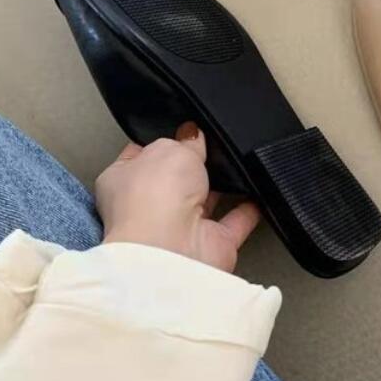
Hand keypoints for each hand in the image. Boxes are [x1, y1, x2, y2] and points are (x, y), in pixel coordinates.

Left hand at [95, 122, 260, 272]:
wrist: (170, 253)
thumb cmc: (151, 200)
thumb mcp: (170, 149)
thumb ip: (185, 140)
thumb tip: (193, 135)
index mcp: (122, 180)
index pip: (142, 154)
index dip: (162, 139)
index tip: (182, 128)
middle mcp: (149, 207)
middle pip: (176, 179)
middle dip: (194, 165)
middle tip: (211, 146)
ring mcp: (180, 229)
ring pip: (206, 200)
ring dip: (221, 185)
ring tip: (236, 162)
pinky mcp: (210, 244)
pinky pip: (235, 221)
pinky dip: (248, 209)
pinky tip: (257, 191)